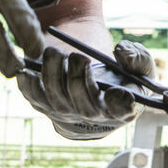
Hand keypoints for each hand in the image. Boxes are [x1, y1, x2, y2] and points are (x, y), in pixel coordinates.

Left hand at [17, 40, 154, 139]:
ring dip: (54, 75)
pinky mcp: (46, 105)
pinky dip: (29, 86)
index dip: (120, 105)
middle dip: (79, 80)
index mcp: (121, 107)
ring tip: (55, 52)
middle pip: (84, 107)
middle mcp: (93, 115)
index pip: (122, 111)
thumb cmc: (121, 72)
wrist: (94, 73)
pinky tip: (28, 71)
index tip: (117, 91)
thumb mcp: (139, 64)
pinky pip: (35, 99)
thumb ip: (139, 58)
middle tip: (79, 57)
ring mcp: (67, 113)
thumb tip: (122, 53)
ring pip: (57, 101)